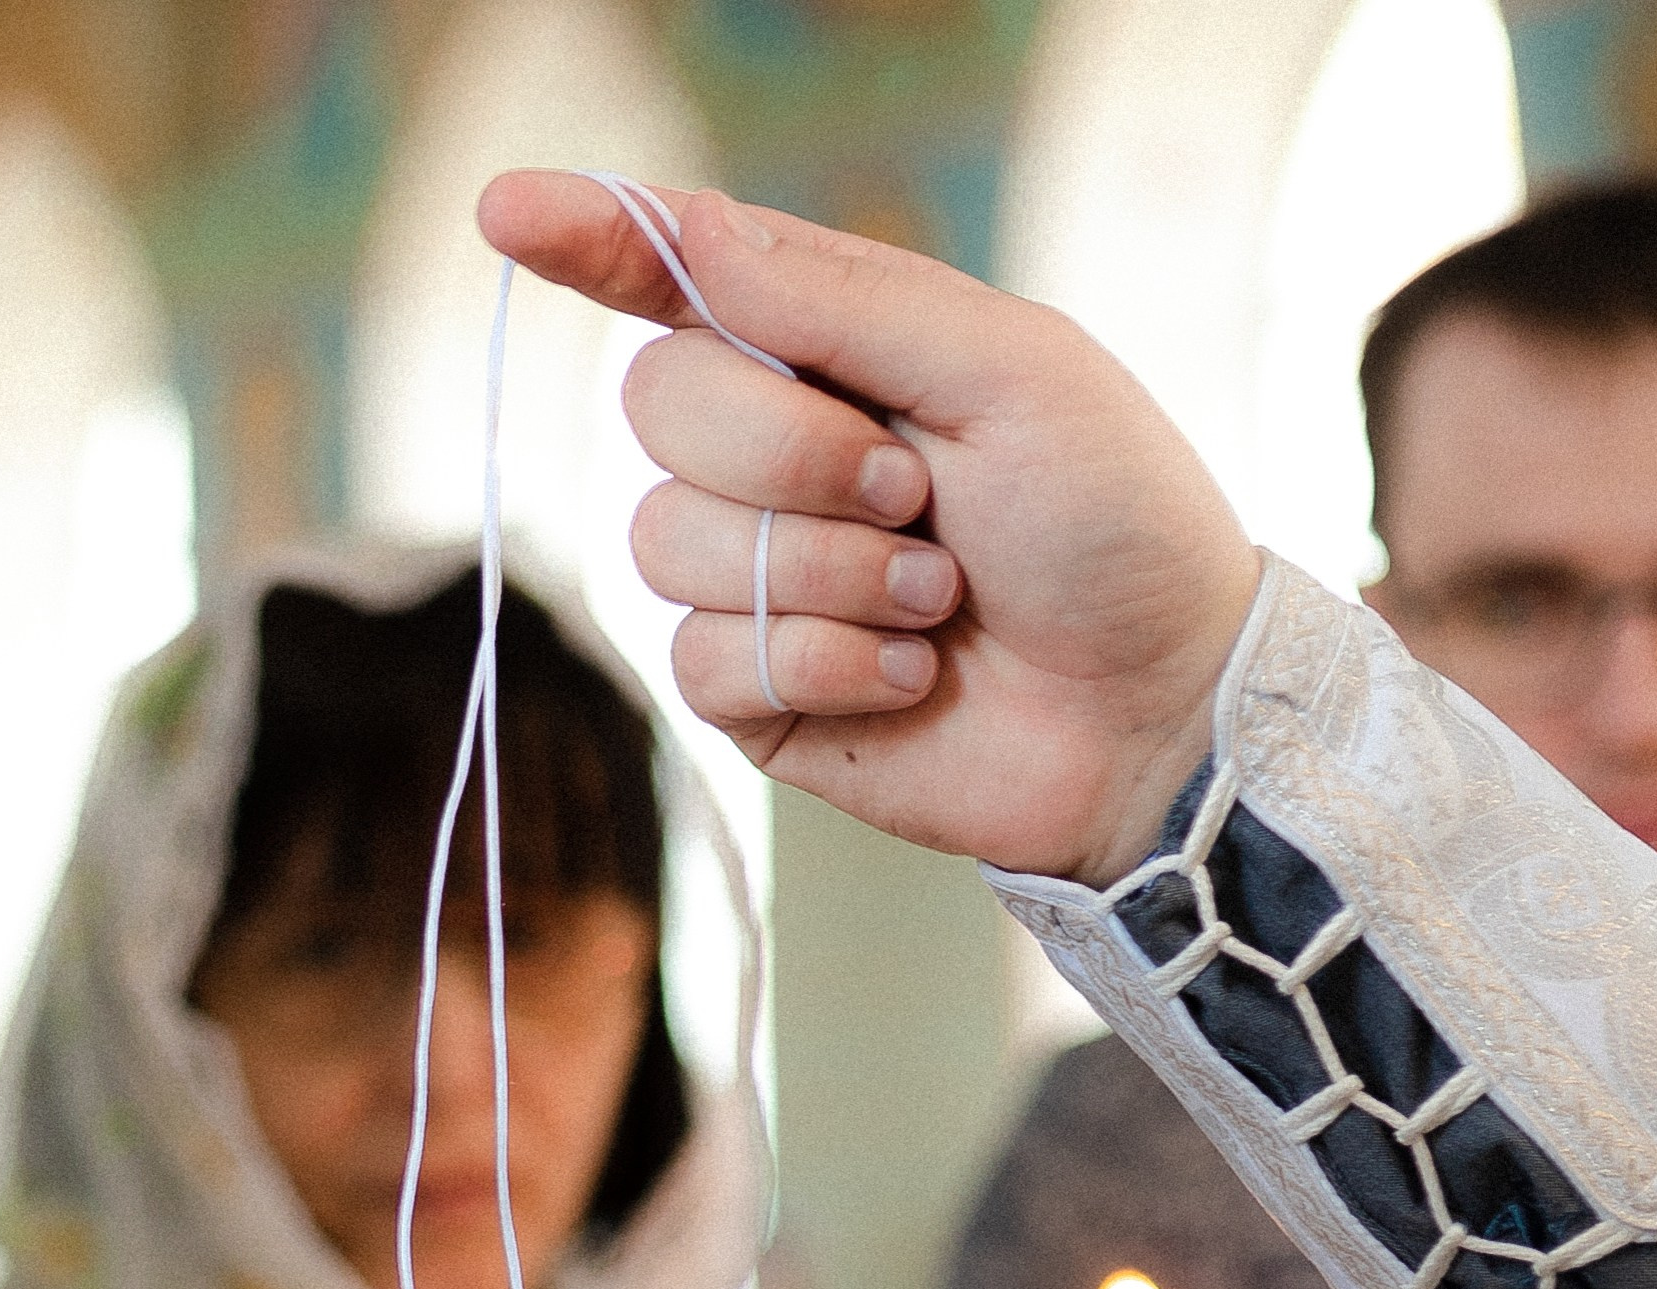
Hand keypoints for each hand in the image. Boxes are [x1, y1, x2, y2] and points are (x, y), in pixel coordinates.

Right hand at [476, 172, 1258, 884]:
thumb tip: (692, 233)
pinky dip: (823, 665)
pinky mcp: (757, 696)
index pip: (674, 276)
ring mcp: (754, 579)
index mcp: (831, 348)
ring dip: (823, 574)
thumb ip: (842, 298)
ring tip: (937, 599)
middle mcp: (774, 454)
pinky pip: (706, 661)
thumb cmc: (1110, 522)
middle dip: (788, 454)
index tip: (503, 210)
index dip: (588, 237)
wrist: (1153, 710)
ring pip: (669, 543)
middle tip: (916, 495)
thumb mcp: (1006, 368)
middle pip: (656, 405)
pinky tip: (909, 675)